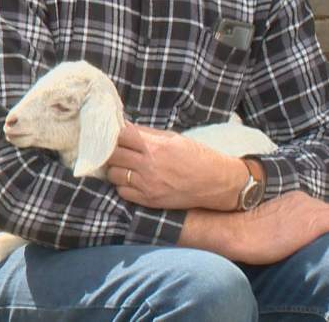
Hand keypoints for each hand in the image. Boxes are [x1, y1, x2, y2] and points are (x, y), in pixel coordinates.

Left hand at [105, 123, 250, 210]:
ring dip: (116, 168)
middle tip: (115, 149)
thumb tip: (125, 128)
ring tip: (124, 165)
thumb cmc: (197, 156)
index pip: (121, 136)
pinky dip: (123, 185)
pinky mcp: (149, 200)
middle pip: (113, 155)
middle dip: (112, 150)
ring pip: (114, 174)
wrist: (215, 183)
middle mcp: (148, 165)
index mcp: (155, 146)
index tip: (114, 134)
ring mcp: (147, 185)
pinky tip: (131, 180)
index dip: (115, 134)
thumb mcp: (173, 138)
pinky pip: (122, 192)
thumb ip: (147, 134)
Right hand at [178, 191, 328, 264]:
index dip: (328, 221)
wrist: (235, 231)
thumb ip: (279, 222)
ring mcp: (310, 209)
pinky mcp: (314, 222)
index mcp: (293, 198)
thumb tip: (281, 236)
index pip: (319, 208)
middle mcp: (305, 200)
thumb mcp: (265, 221)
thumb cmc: (242, 231)